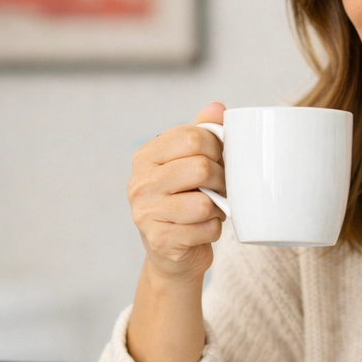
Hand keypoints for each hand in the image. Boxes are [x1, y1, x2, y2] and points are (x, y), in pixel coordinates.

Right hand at [128, 101, 227, 284]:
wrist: (173, 254)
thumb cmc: (185, 202)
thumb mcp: (190, 164)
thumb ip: (202, 133)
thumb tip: (217, 106)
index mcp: (146, 156)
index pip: (192, 137)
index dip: (217, 148)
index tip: (220, 160)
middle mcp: (140, 182)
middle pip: (201, 167)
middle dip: (222, 179)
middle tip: (221, 188)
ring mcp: (146, 213)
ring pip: (204, 202)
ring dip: (219, 209)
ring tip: (212, 210)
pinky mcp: (160, 240)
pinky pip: (205, 229)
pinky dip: (214, 230)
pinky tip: (203, 230)